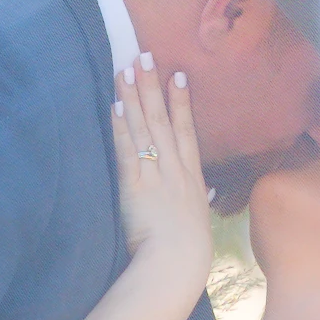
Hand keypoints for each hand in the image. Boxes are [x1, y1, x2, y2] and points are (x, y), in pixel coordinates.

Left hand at [112, 57, 212, 306]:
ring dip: (133, 97)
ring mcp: (154, 175)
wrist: (176, 263)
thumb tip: (204, 191)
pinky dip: (121, 126)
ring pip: (143, 128)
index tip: (177, 75)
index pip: (186, 131)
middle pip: (162, 119)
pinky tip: (115, 105)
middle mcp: (174, 170)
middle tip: (145, 56)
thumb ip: (199, 201)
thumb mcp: (199, 222)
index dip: (181, 102)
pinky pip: (127, 150)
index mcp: (191, 178)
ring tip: (125, 70)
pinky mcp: (133, 186)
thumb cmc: (189, 252)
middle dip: (153, 85)